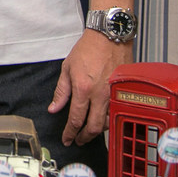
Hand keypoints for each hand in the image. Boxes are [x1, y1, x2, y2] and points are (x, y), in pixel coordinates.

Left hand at [48, 30, 131, 144]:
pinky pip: (116, 112)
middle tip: (78, 140)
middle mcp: (100, 95)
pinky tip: (102, 120)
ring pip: (107, 122)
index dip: (70, 132)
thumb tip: (54, 108)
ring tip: (88, 132)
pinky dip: (108, 120)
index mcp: (83, 89)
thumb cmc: (89, 48)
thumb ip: (61, 91)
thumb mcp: (67, 67)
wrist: (109, 36)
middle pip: (92, 127)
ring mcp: (113, 94)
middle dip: (84, 137)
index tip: (66, 138)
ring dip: (97, 131)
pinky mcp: (123, 92)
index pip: (75, 119)